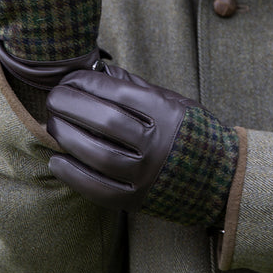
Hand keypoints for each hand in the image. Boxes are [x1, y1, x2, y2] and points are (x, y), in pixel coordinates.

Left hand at [47, 65, 239, 226]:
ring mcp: (147, 175)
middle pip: (103, 121)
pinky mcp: (137, 200)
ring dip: (66, 137)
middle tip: (53, 99)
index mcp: (166, 113)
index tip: (70, 80)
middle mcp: (157, 144)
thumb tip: (99, 71)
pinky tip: (57, 160)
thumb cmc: (189, 131)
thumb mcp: (172, 101)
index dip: (87, 84)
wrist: (220, 177)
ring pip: (96, 154)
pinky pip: (97, 189)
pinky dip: (72, 174)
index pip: (118, 93)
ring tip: (53, 125)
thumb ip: (136, 87)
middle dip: (70, 106)